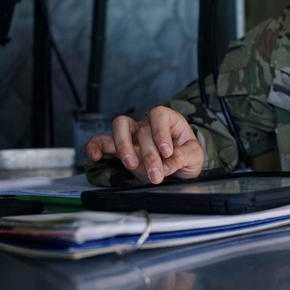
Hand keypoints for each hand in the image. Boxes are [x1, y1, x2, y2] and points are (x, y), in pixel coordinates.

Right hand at [85, 106, 203, 183]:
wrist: (179, 169)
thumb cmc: (187, 156)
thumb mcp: (195, 157)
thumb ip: (183, 157)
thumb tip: (166, 164)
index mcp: (169, 120)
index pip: (159, 115)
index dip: (161, 132)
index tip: (167, 152)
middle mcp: (148, 124)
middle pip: (142, 129)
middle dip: (149, 154)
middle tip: (156, 174)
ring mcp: (133, 135)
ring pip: (120, 127)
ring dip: (124, 146)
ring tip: (131, 165)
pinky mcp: (121, 148)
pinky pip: (103, 141)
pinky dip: (96, 146)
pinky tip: (95, 156)